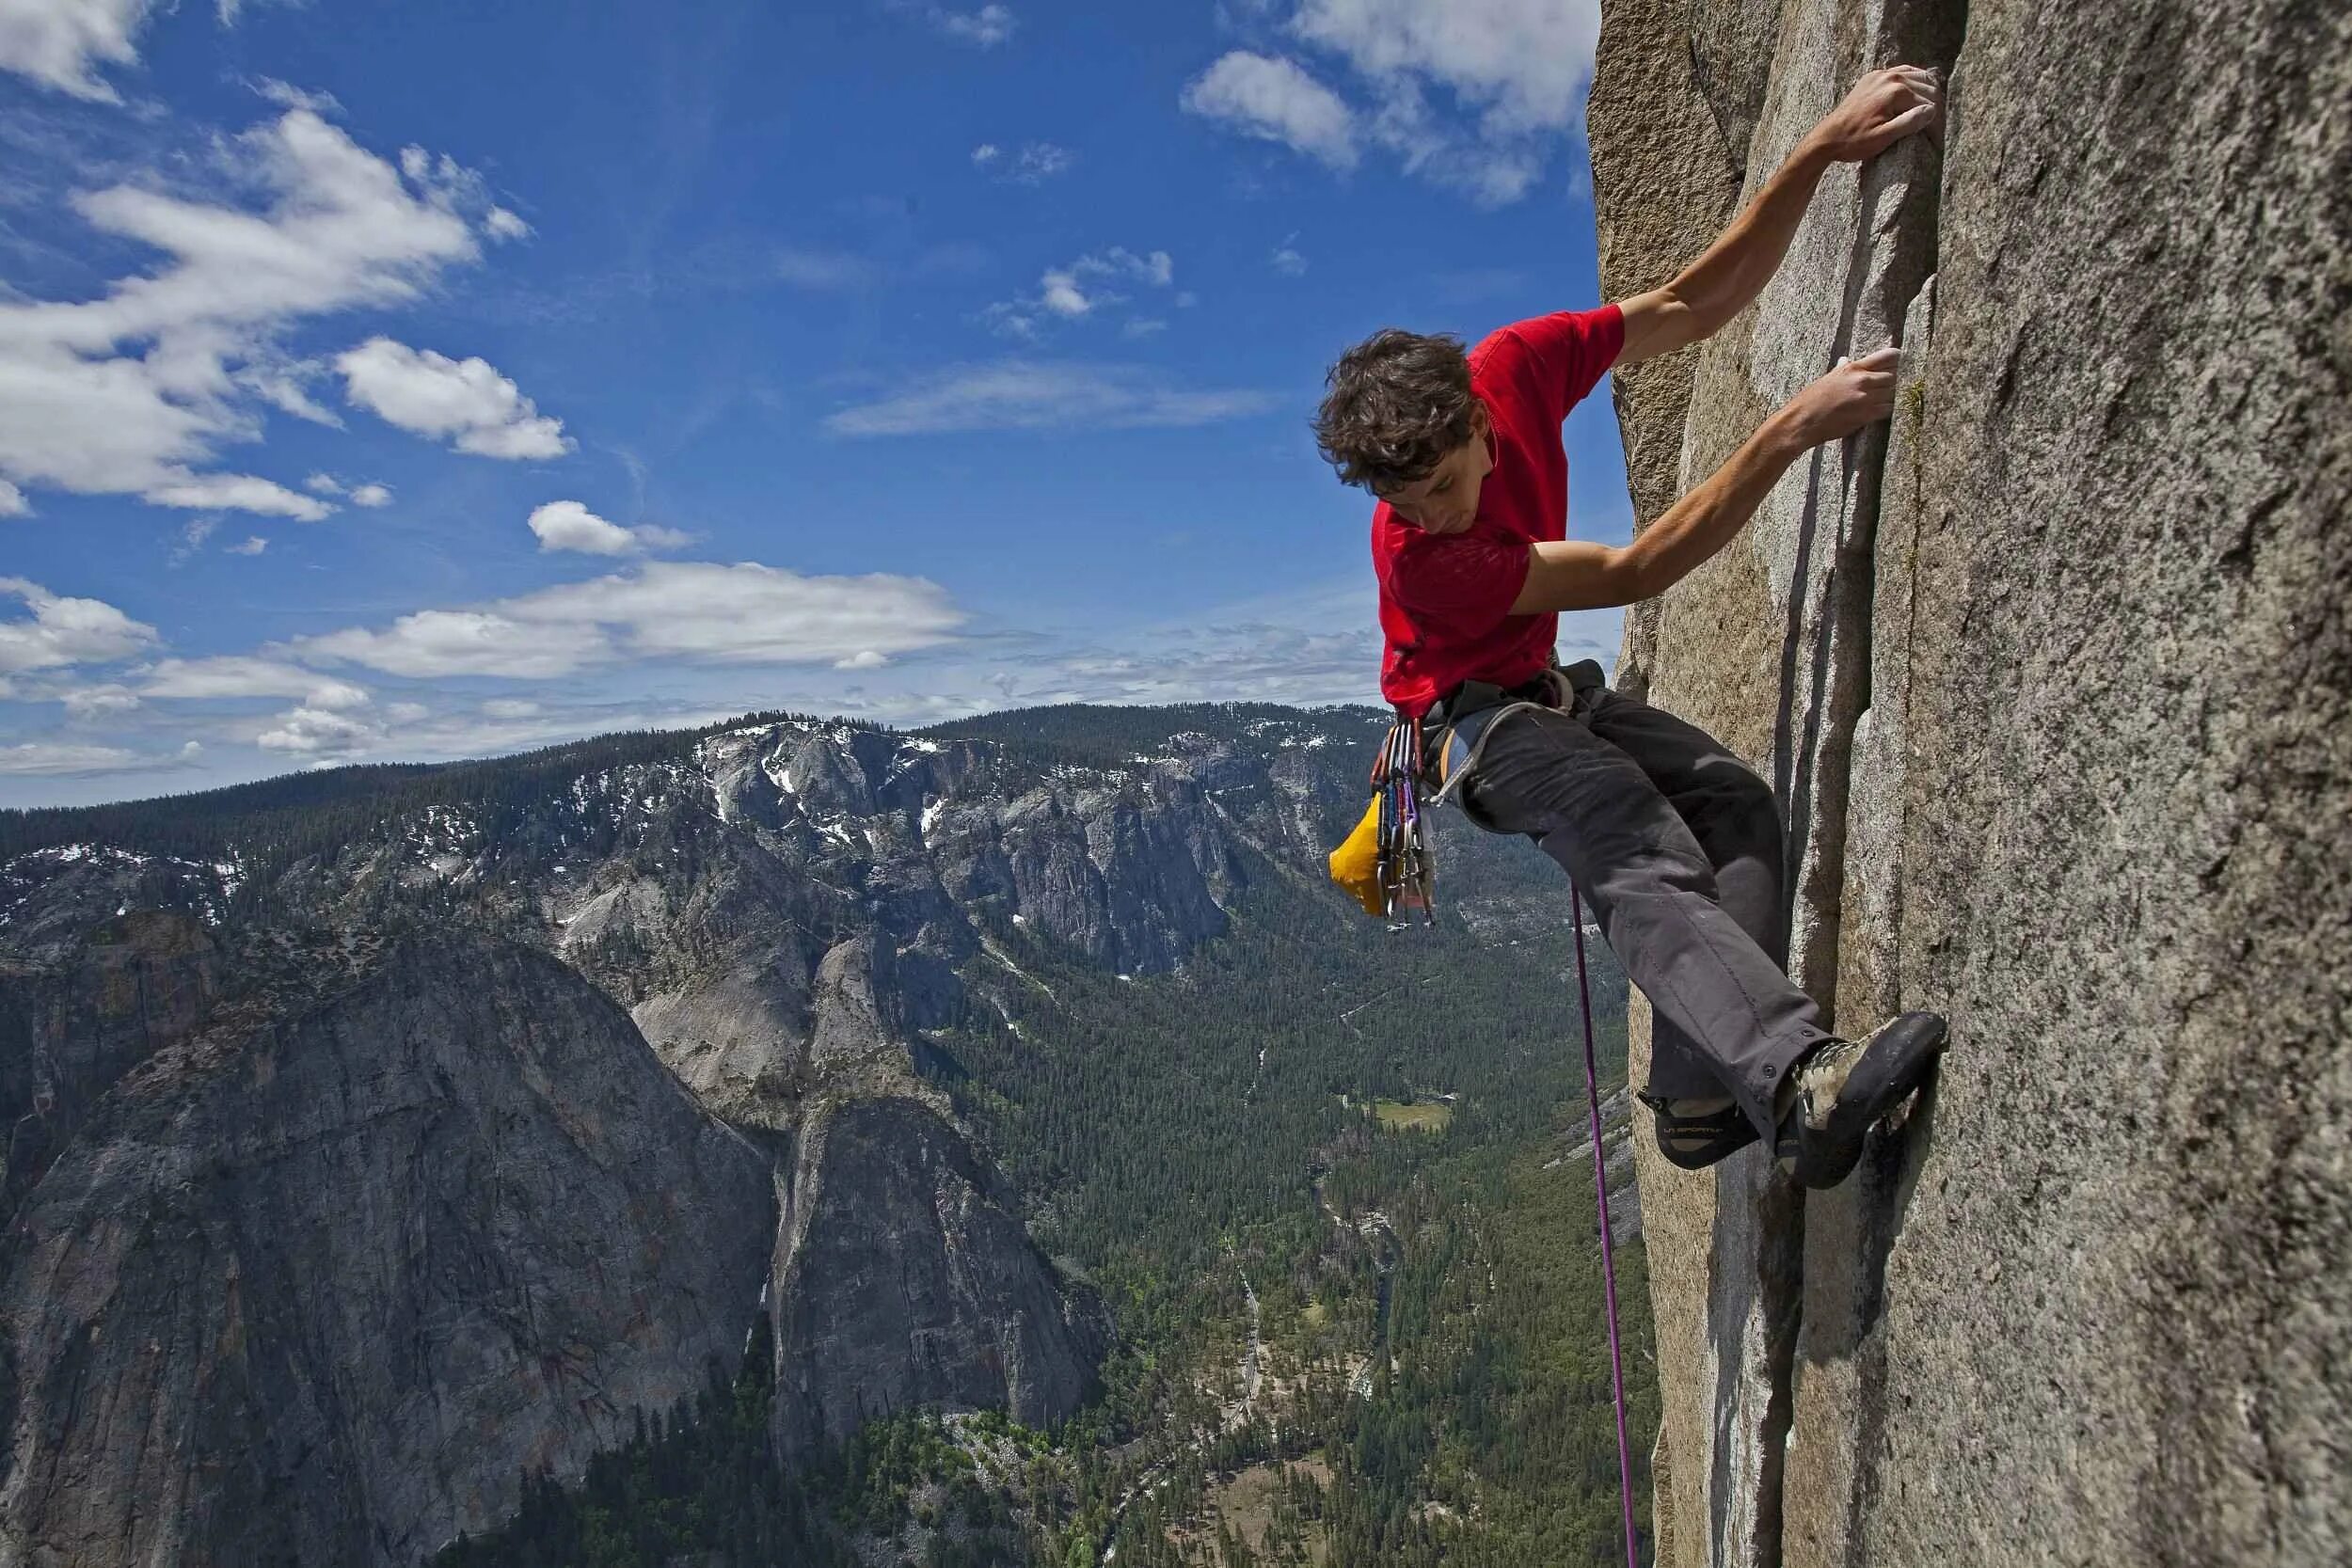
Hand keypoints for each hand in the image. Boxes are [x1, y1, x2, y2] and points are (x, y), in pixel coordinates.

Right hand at [1784, 347, 1900, 443]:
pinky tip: (1883, 411)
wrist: (1802, 421)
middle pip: (1895, 375)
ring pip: (1894, 393)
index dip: (1898, 359)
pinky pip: (1888, 409)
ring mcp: (1866, 397)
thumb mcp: (1826, 378)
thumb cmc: (1809, 400)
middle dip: (1897, 380)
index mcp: (1853, 368)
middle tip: (1894, 385)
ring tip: (1888, 399)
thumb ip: (1841, 368)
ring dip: (1893, 397)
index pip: (1888, 356)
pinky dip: (1888, 410)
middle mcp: (1862, 380)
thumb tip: (1846, 359)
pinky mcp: (1866, 414)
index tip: (1902, 362)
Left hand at [1806, 66, 1941, 162]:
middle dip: (1936, 107)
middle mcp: (1890, 76)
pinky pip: (1903, 72)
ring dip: (1928, 92)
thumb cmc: (1854, 141)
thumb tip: (1932, 111)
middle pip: (1927, 87)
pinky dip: (1914, 81)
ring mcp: (1881, 74)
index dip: (1936, 124)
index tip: (1938, 141)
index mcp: (1896, 90)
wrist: (1827, 138)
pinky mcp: (1873, 77)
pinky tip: (1918, 92)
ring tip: (1933, 111)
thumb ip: (1909, 123)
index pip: (1928, 104)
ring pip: (1918, 76)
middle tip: (1939, 127)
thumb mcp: (1883, 138)